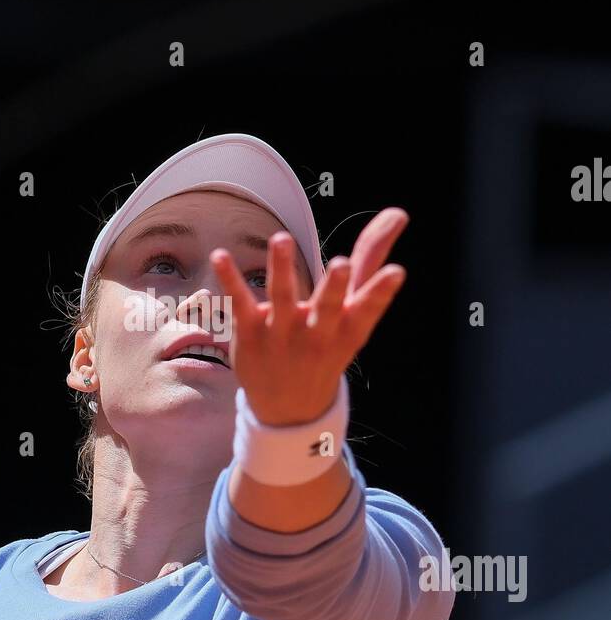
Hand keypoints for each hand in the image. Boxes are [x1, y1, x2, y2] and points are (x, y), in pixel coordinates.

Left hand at [210, 207, 408, 426]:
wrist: (290, 407)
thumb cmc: (328, 344)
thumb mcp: (354, 310)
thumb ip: (371, 259)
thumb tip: (398, 212)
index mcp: (348, 329)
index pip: (369, 310)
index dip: (383, 291)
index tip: (397, 272)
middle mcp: (317, 333)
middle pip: (328, 308)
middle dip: (335, 287)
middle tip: (342, 263)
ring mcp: (282, 332)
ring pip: (282, 298)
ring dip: (282, 269)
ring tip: (281, 239)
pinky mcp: (250, 331)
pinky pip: (240, 302)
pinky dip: (230, 279)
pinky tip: (220, 256)